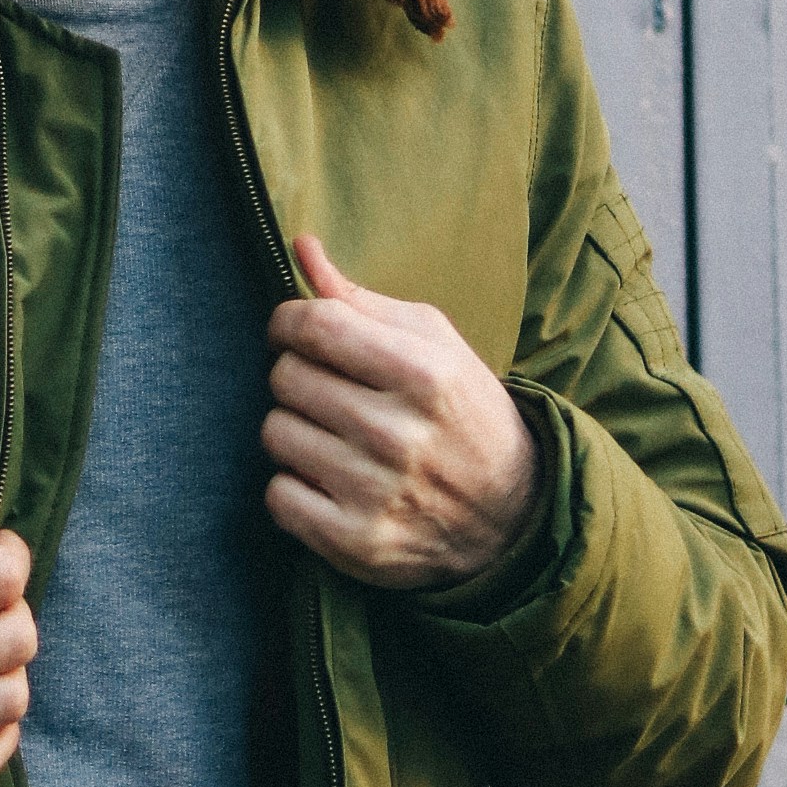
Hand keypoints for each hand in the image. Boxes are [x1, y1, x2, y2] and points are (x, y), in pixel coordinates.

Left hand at [262, 234, 543, 591]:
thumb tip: (301, 246)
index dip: (288, 322)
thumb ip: (360, 299)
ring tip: (335, 437)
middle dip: (299, 376)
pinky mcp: (355, 541)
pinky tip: (329, 481)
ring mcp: (375, 492)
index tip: (296, 332)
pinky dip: (294, 486)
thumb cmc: (461, 411)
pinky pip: (277, 495)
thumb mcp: (433, 343)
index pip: (314, 325)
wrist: (511, 513)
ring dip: (295, 430)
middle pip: (287, 377)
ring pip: (275, 433)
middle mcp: (399, 434)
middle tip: (331, 392)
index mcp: (424, 373)